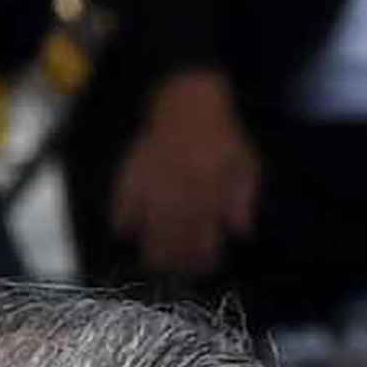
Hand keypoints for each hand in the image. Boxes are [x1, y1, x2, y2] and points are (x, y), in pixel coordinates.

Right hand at [110, 68, 260, 277]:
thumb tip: (240, 232)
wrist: (189, 96)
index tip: (204, 265)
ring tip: (153, 260)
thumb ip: (243, 199)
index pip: (206, 238)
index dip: (204, 259)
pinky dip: (121, 218)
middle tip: (177, 269)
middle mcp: (182, 191)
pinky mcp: (134, 170)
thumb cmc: (221, 134)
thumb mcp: (245, 163)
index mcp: (210, 191)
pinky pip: (122, 201)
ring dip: (151, 250)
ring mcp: (156, 182)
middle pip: (176, 241)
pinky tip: (124, 229)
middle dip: (177, 261)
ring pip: (150, 229)